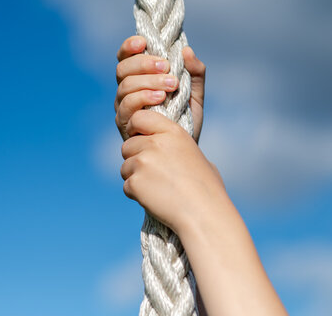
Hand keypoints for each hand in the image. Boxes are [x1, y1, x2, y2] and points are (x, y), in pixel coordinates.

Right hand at [115, 35, 205, 141]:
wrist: (182, 149)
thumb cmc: (186, 120)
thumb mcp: (195, 94)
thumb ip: (194, 73)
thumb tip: (187, 51)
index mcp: (140, 78)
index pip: (126, 56)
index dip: (130, 46)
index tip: (143, 42)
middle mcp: (127, 90)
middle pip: (123, 68)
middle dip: (144, 64)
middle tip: (166, 66)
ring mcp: (124, 106)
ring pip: (125, 86)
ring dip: (148, 81)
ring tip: (170, 85)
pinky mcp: (125, 123)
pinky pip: (127, 106)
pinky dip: (143, 97)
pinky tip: (160, 98)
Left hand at [120, 110, 226, 234]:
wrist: (202, 213)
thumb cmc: (206, 188)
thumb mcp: (196, 155)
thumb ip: (177, 147)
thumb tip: (171, 150)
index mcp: (173, 132)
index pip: (139, 118)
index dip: (136, 128)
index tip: (140, 138)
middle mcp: (155, 144)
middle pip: (128, 145)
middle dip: (136, 158)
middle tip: (153, 173)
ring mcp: (143, 162)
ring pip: (125, 166)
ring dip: (135, 177)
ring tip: (157, 188)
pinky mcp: (135, 182)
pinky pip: (127, 185)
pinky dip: (136, 194)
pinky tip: (155, 199)